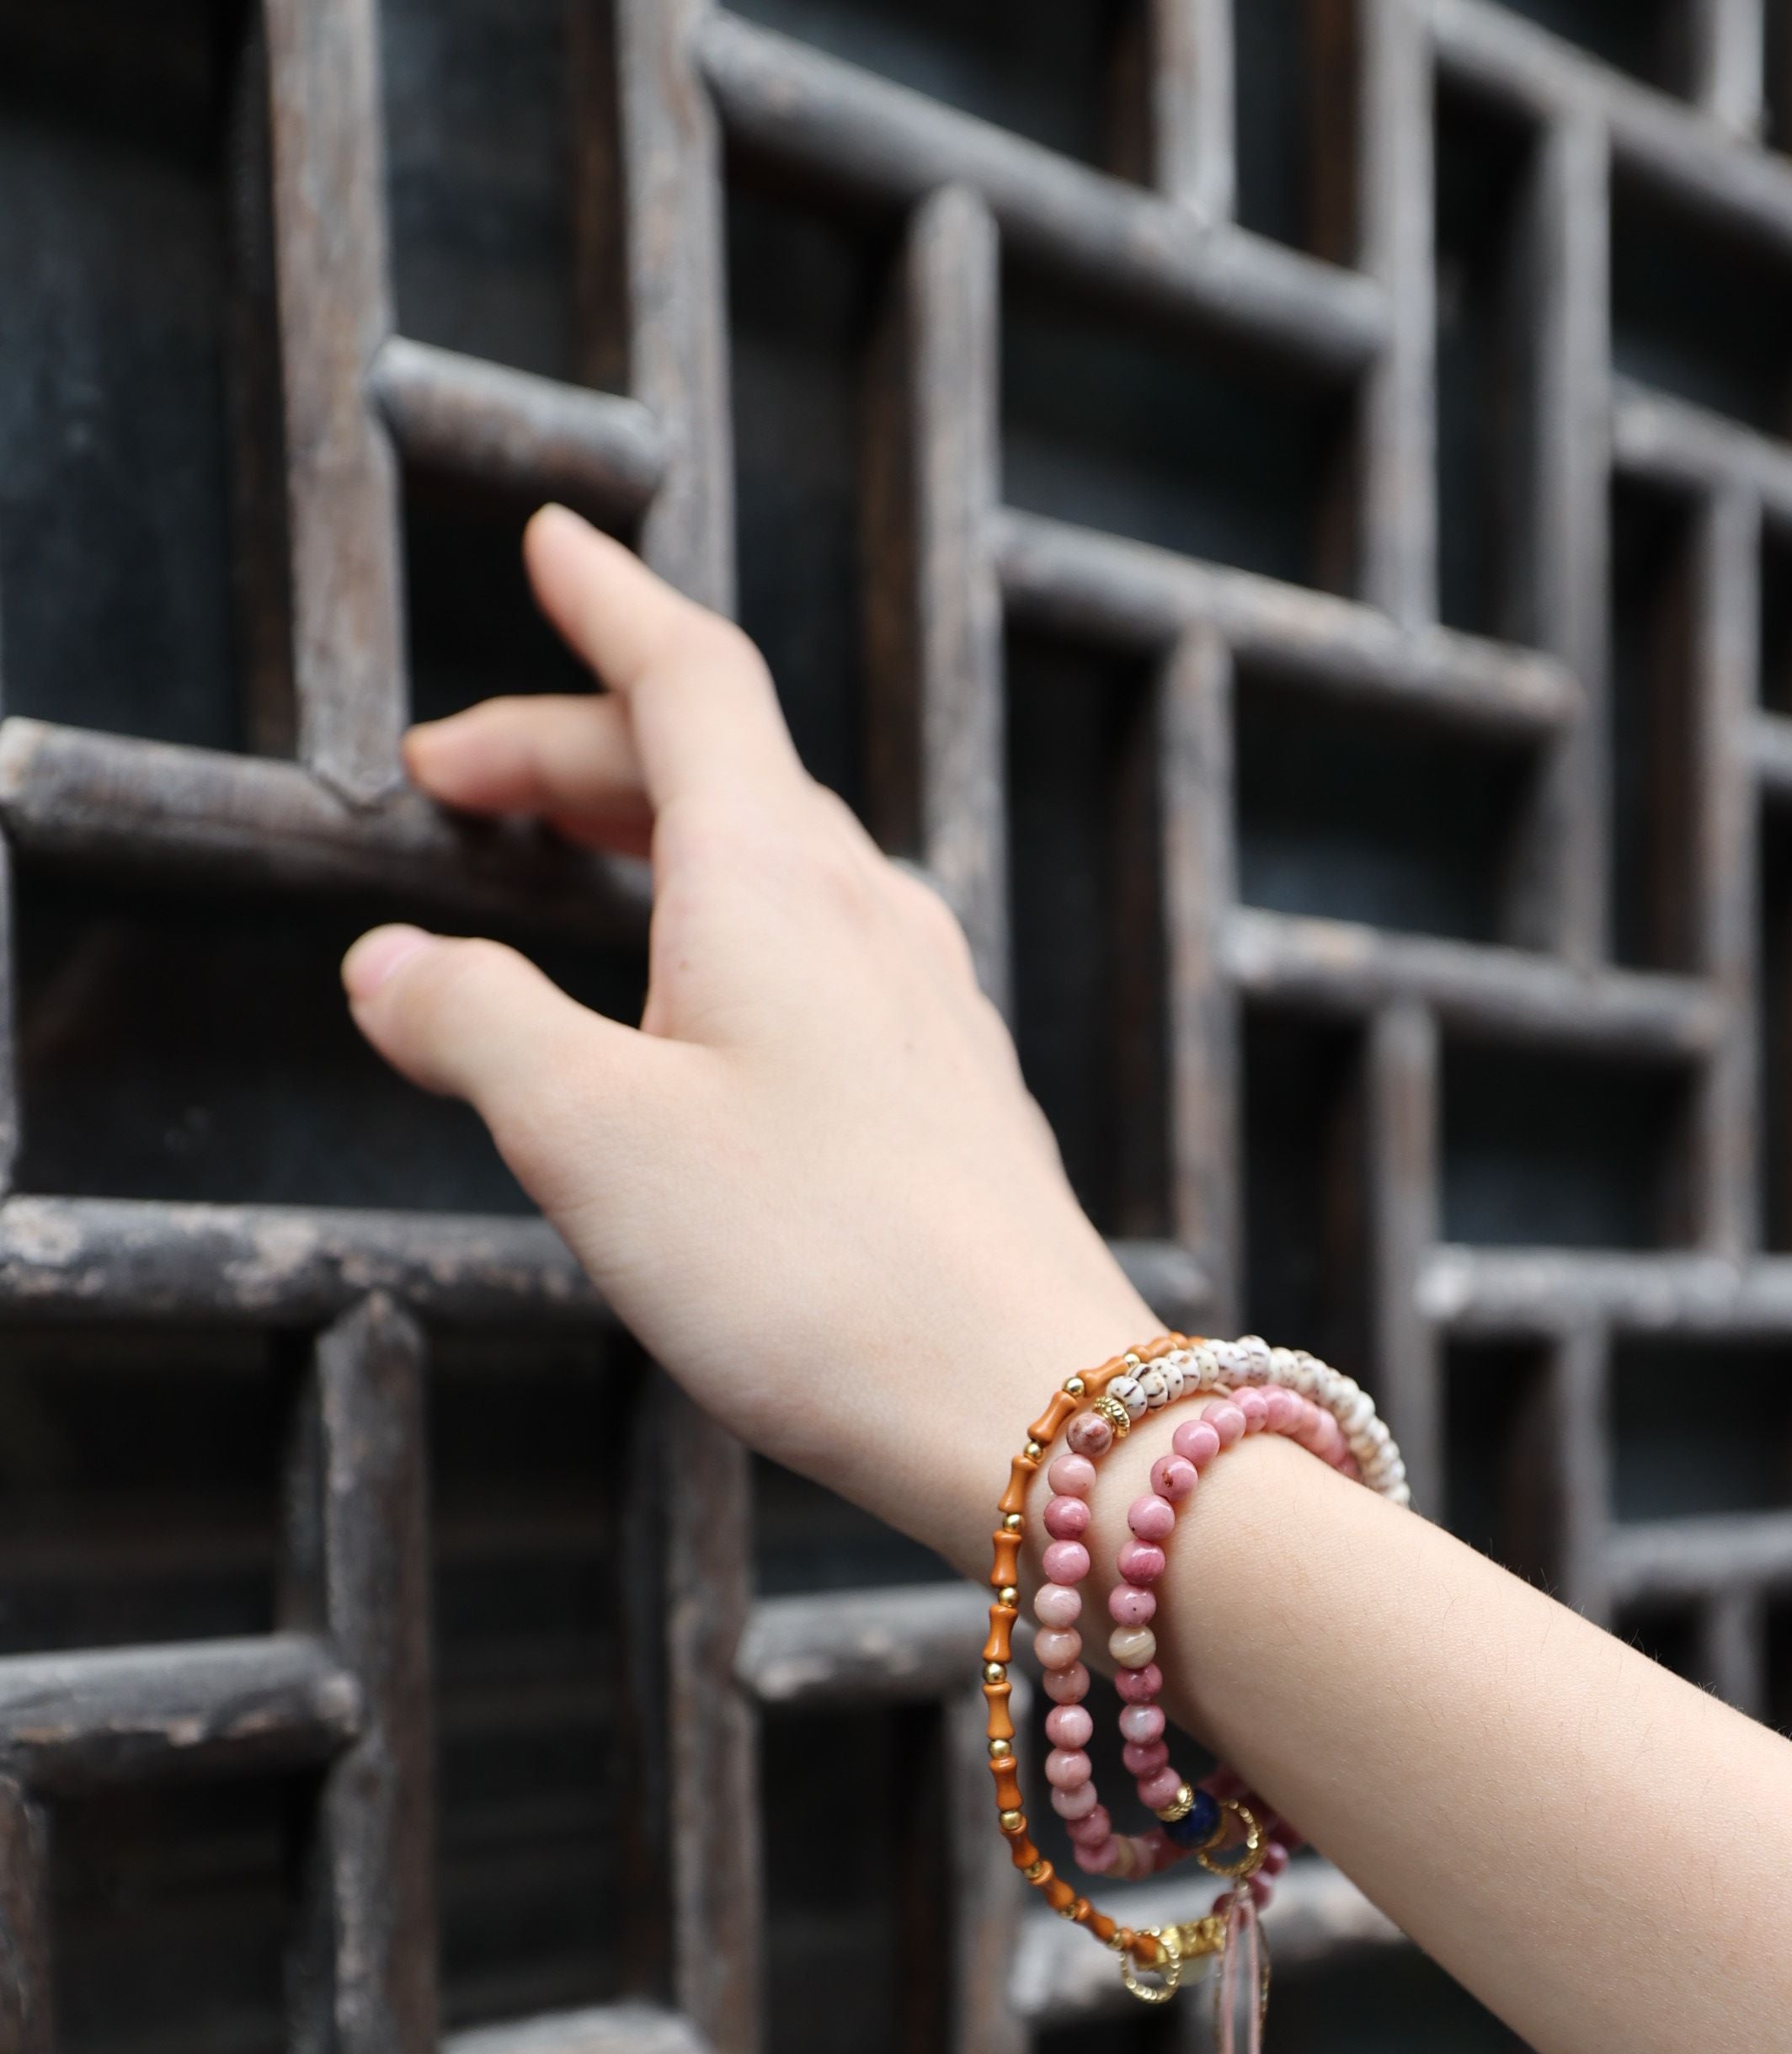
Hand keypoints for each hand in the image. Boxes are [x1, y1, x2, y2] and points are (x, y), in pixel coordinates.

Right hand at [343, 506, 1157, 1573]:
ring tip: (565, 871)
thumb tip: (389, 962)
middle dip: (577, 749)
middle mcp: (868, 915)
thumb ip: (478, 1028)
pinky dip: (727, 934)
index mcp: (773, 880)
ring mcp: (928, 1005)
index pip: (689, 680)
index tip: (555, 542)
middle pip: (719, 772)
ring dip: (657, 841)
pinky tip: (702, 1014)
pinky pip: (827, 959)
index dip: (607, 606)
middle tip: (452, 782)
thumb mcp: (591, 1140)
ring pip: (779, 866)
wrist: (1037, 1408)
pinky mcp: (955, 1095)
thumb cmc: (815, 1271)